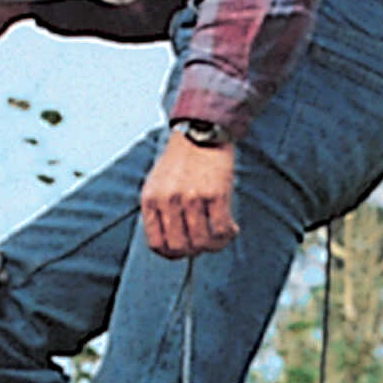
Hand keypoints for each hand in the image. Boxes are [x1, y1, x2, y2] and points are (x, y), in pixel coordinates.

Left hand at [140, 131, 238, 258]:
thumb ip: (158, 210)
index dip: (171, 253)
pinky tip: (231, 229)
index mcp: (151, 200)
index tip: (184, 250)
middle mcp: (168, 201)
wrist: (202, 129)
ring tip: (221, 237)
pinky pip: (221, 229)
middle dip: (193, 251)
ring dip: (214, 245)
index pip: (156, 244)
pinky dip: (227, 235)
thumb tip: (168, 243)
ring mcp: (191, 197)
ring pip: (201, 242)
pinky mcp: (215, 193)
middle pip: (179, 247)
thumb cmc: (181, 160)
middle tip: (204, 243)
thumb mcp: (157, 184)